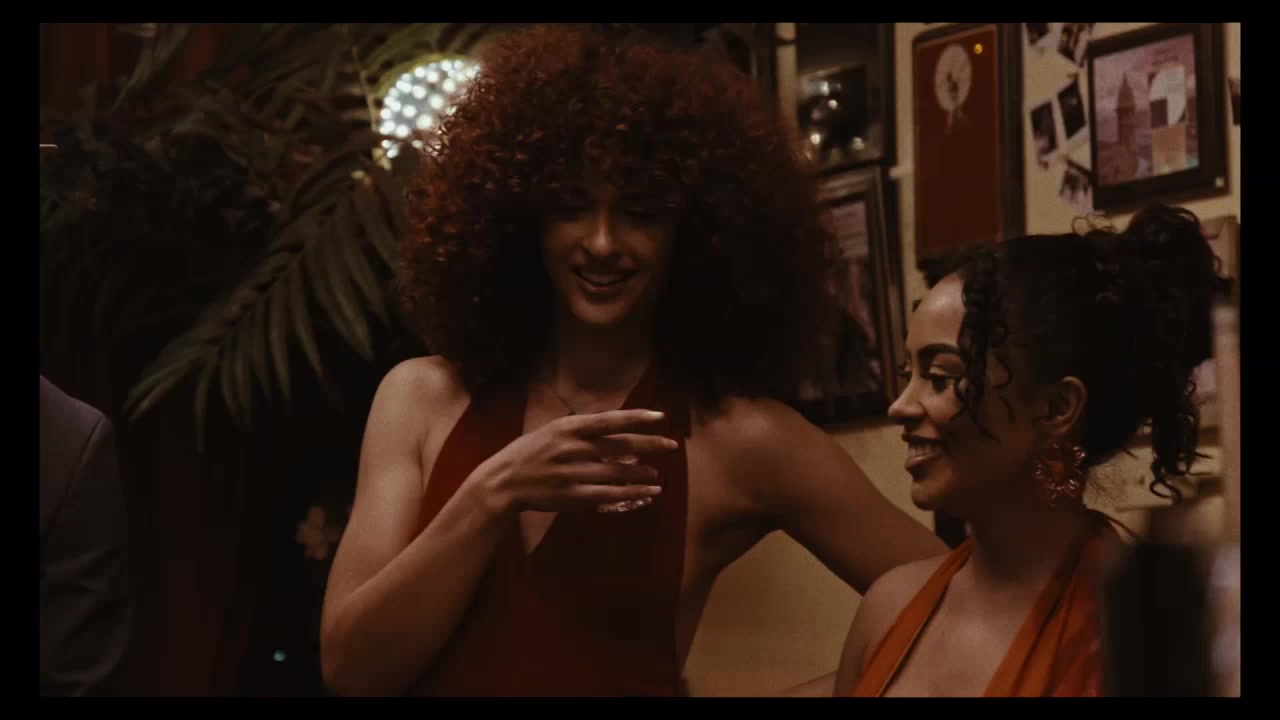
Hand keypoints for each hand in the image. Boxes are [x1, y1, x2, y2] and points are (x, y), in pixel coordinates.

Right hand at [473, 409, 677, 513]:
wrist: (502, 482)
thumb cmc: (529, 453)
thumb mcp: (551, 430)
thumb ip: (580, 429)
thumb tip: (615, 427)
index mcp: (567, 428)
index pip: (609, 420)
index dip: (637, 418)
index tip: (660, 417)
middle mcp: (572, 448)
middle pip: (620, 446)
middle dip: (649, 445)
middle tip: (671, 445)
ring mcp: (573, 474)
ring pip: (618, 473)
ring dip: (642, 473)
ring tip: (656, 474)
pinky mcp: (573, 497)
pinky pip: (610, 496)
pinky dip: (632, 493)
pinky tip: (648, 492)